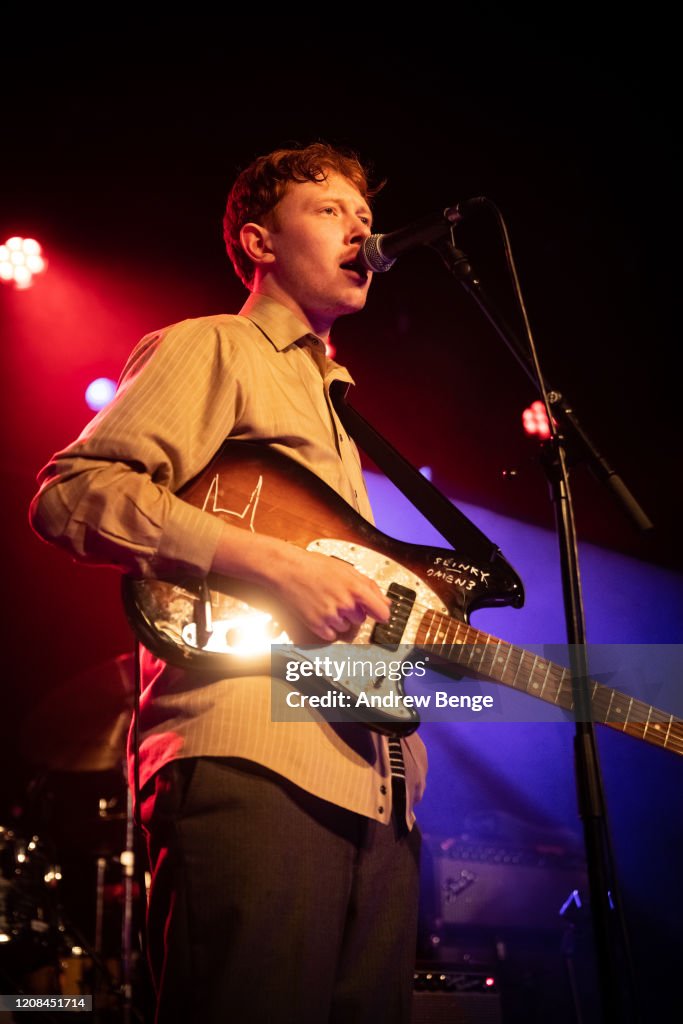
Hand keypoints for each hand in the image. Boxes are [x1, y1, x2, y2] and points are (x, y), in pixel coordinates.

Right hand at [271, 546, 391, 641]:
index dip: (381, 614)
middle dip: (353, 611)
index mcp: (356, 588)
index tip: (380, 616)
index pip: (381, 612)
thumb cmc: (314, 566)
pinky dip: (327, 628)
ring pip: (346, 627)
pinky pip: (332, 636)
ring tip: (326, 602)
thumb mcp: (346, 569)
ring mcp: (331, 616)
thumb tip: (386, 601)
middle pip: (361, 619)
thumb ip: (369, 585)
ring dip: (339, 619)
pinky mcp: (317, 625)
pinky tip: (320, 612)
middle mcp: (345, 604)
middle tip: (339, 598)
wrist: (286, 570)